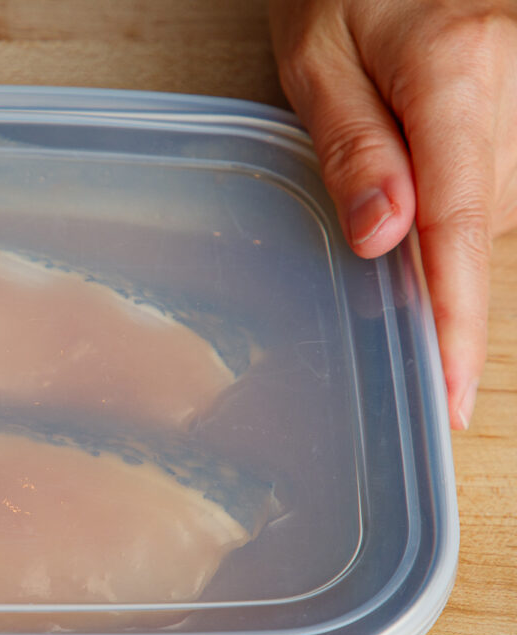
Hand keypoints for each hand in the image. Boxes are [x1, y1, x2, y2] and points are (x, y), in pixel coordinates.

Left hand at [269, 0, 516, 429]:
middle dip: (424, 241)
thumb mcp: (318, 59)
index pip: (461, 222)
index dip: (455, 317)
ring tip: (394, 135)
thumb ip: (354, 146)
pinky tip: (426, 149)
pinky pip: (504, 180)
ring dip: (443, 207)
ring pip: (496, 206)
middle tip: (368, 198)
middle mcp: (516, 85)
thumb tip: (381, 240)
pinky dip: (462, 187)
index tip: (451, 394)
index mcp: (455, 69)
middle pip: (482, 221)